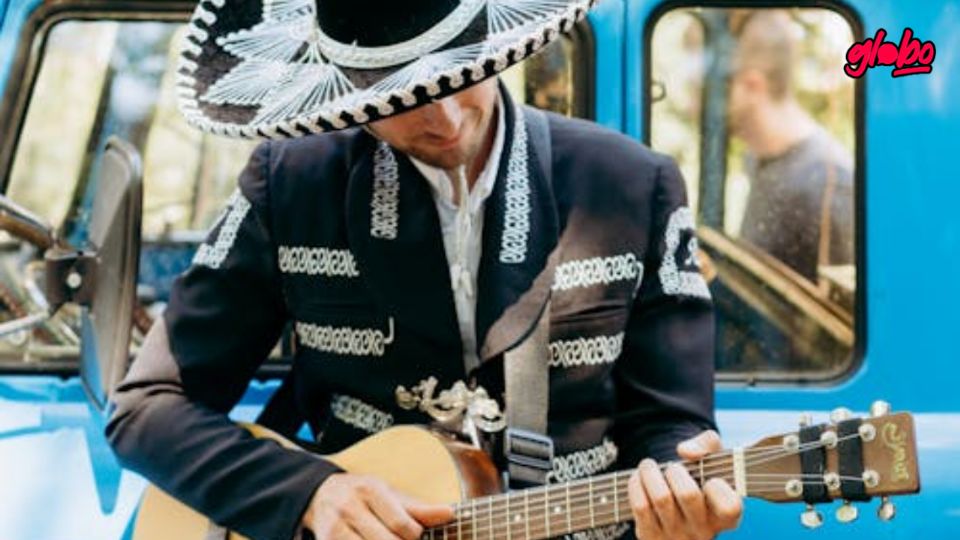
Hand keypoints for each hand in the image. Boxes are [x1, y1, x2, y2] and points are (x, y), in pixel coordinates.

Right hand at [301, 473, 454, 538]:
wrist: (320, 494)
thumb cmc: (362, 495)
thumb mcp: (389, 494)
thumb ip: (418, 508)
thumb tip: (449, 513)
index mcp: (371, 490)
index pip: (401, 524)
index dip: (415, 537)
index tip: (417, 536)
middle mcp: (350, 508)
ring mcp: (335, 528)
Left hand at [627, 430, 742, 539]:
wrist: (673, 507)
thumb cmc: (698, 479)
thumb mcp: (711, 460)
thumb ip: (706, 444)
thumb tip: (685, 451)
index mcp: (725, 516)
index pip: (730, 507)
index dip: (719, 489)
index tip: (710, 479)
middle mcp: (703, 531)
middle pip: (688, 494)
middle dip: (675, 471)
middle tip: (672, 467)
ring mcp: (676, 536)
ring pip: (661, 498)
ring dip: (650, 473)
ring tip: (648, 466)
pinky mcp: (651, 537)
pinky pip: (641, 507)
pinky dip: (636, 485)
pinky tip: (639, 478)